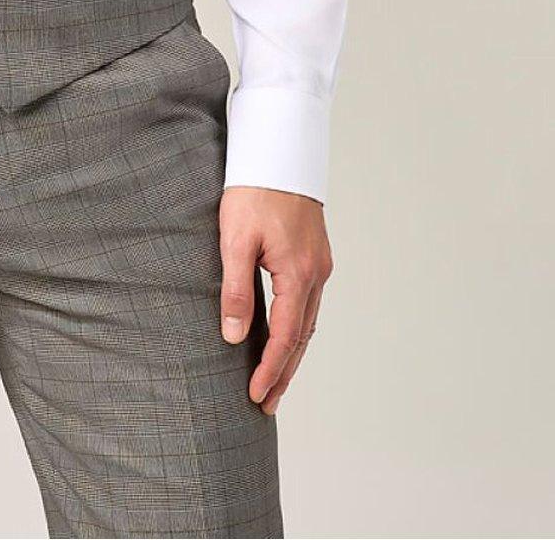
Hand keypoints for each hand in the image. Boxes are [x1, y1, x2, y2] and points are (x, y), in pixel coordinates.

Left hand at [219, 185, 332, 415]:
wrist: (278, 150)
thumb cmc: (253, 190)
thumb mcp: (235, 238)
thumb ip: (236, 289)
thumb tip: (235, 336)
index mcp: (298, 273)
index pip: (286, 337)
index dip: (270, 370)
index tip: (255, 396)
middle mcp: (316, 273)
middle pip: (302, 337)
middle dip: (284, 372)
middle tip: (267, 404)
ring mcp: (319, 264)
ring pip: (308, 322)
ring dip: (292, 353)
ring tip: (274, 380)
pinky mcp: (315, 255)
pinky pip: (308, 303)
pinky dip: (297, 328)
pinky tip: (284, 336)